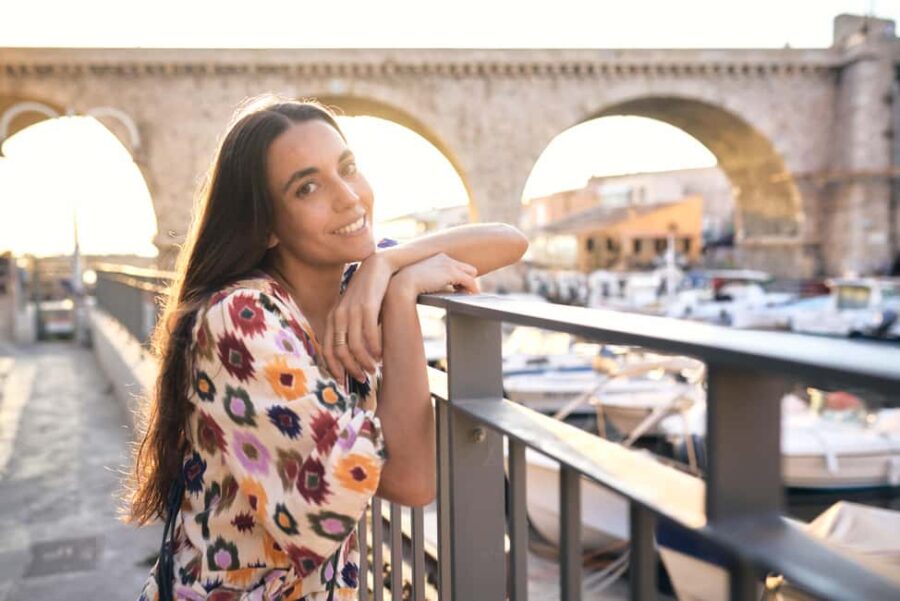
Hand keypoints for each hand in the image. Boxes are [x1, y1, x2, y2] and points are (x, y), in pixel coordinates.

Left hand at [323, 253, 392, 383]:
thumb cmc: (367, 294)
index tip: (343, 381)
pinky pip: (369, 333)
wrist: (378, 268)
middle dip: (351, 368)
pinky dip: (374, 348)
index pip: (327, 350)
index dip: (334, 368)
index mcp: (332, 318)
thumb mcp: (353, 311)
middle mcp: (339, 315)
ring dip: (364, 361)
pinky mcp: (368, 306)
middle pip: (340, 351)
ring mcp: (352, 310)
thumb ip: (349, 330)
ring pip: (355, 345)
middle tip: (363, 377)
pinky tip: (381, 355)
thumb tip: (351, 356)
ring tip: (374, 368)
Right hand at [390, 253, 479, 300]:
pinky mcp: (452, 273)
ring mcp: (448, 264)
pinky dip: (472, 289)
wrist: (401, 284)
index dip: (458, 277)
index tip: (456, 288)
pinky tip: (469, 296)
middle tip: (462, 292)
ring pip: (471, 273)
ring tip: (466, 295)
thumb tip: (443, 288)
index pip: (455, 265)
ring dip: (470, 285)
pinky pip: (470, 281)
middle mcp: (444, 257)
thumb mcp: (422, 279)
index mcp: (437, 257)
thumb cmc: (407, 285)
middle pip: (467, 267)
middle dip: (466, 280)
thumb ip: (434, 280)